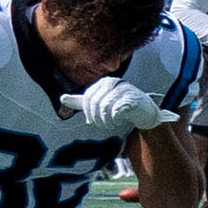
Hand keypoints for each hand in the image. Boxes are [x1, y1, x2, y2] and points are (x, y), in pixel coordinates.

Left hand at [61, 72, 175, 138]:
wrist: (145, 111)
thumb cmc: (121, 106)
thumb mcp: (100, 102)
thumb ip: (82, 101)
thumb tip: (62, 99)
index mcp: (104, 82)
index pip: (87, 97)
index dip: (87, 112)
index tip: (92, 120)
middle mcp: (114, 83)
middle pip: (95, 102)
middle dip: (96, 117)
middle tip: (102, 125)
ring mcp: (124, 90)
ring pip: (104, 107)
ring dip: (105, 120)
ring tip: (109, 125)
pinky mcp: (133, 99)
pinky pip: (116, 110)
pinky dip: (114, 119)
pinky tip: (117, 122)